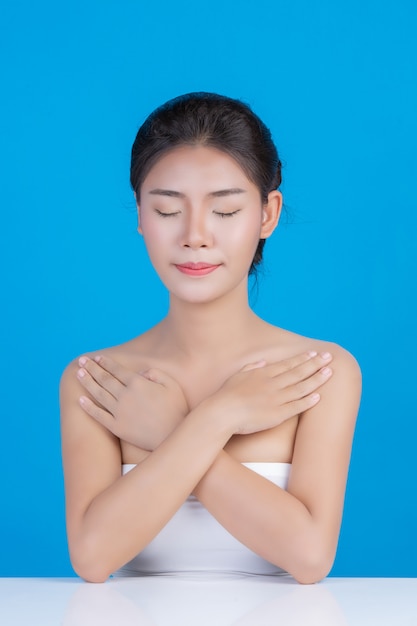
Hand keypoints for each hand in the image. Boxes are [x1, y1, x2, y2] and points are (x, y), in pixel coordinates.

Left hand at [76, 355, 188, 449]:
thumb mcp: (172, 385)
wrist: (173, 436)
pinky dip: (88, 407)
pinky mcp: (117, 427)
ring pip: (99, 394)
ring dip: (87, 382)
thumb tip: (141, 372)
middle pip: (104, 379)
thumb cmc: (176, 409)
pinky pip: (99, 415)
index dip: (106, 363)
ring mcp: (119, 412)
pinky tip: (80, 400)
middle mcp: (125, 396)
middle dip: (92, 368)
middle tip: (82, 361)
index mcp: (138, 383)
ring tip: (78, 374)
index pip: (117, 370)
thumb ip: (156, 373)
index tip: (97, 358)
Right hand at [210, 351, 332, 435]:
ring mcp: (276, 398)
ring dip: (316, 379)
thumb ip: (251, 368)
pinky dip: (308, 401)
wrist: (221, 413)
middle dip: (315, 363)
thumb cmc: (225, 395)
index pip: (287, 364)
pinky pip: (296, 406)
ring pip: (301, 387)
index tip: (314, 353)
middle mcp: (272, 383)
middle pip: (298, 372)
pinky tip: (319, 396)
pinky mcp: (277, 414)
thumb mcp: (237, 376)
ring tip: (329, 372)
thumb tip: (262, 361)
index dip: (302, 359)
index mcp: (262, 373)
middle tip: (329, 357)